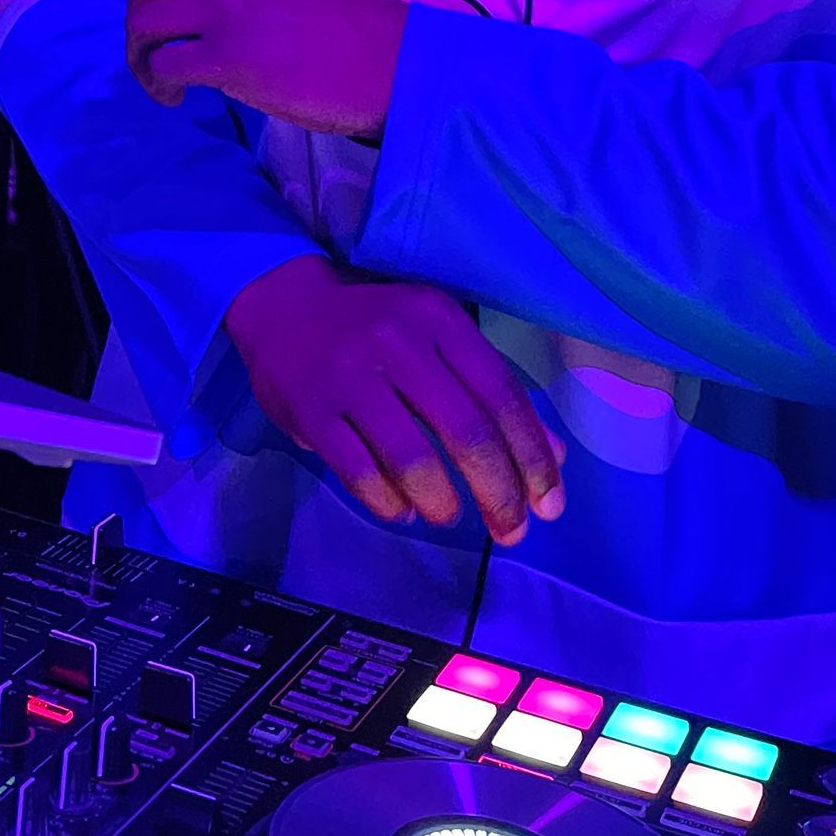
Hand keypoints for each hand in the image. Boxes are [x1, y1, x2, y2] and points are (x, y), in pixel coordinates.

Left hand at [127, 0, 405, 135]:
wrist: (392, 65)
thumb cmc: (351, 31)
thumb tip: (200, 11)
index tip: (184, 28)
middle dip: (141, 25)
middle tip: (155, 56)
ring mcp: (226, 8)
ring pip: (145, 24)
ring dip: (142, 56)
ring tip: (163, 81)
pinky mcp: (226, 56)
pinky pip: (165, 63)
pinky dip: (160, 83)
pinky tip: (178, 97)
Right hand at [224, 257, 564, 545]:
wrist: (282, 303)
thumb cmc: (376, 325)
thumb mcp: (437, 339)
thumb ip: (492, 392)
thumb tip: (553, 459)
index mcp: (437, 318)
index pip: (501, 395)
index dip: (532, 456)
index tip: (548, 504)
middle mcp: (396, 341)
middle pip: (466, 433)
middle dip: (498, 494)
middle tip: (510, 531)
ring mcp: (349, 377)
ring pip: (413, 461)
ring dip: (442, 504)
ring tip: (449, 515)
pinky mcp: (310, 411)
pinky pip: (360, 474)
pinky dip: (389, 503)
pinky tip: (402, 508)